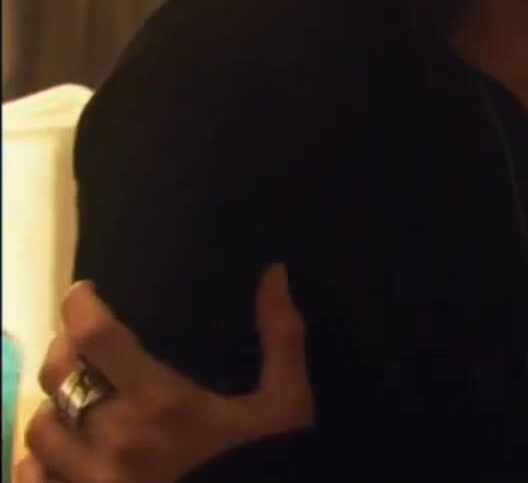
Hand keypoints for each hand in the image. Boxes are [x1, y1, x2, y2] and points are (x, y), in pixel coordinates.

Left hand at [19, 265, 312, 482]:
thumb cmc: (266, 463)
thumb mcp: (286, 403)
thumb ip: (280, 336)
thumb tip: (274, 273)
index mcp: (161, 402)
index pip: (96, 336)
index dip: (80, 305)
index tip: (84, 294)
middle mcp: (113, 438)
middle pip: (59, 376)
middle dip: (65, 351)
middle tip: (81, 345)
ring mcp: (90, 479)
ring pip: (40, 428)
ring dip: (54, 407)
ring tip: (72, 401)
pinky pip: (34, 478)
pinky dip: (39, 461)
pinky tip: (62, 453)